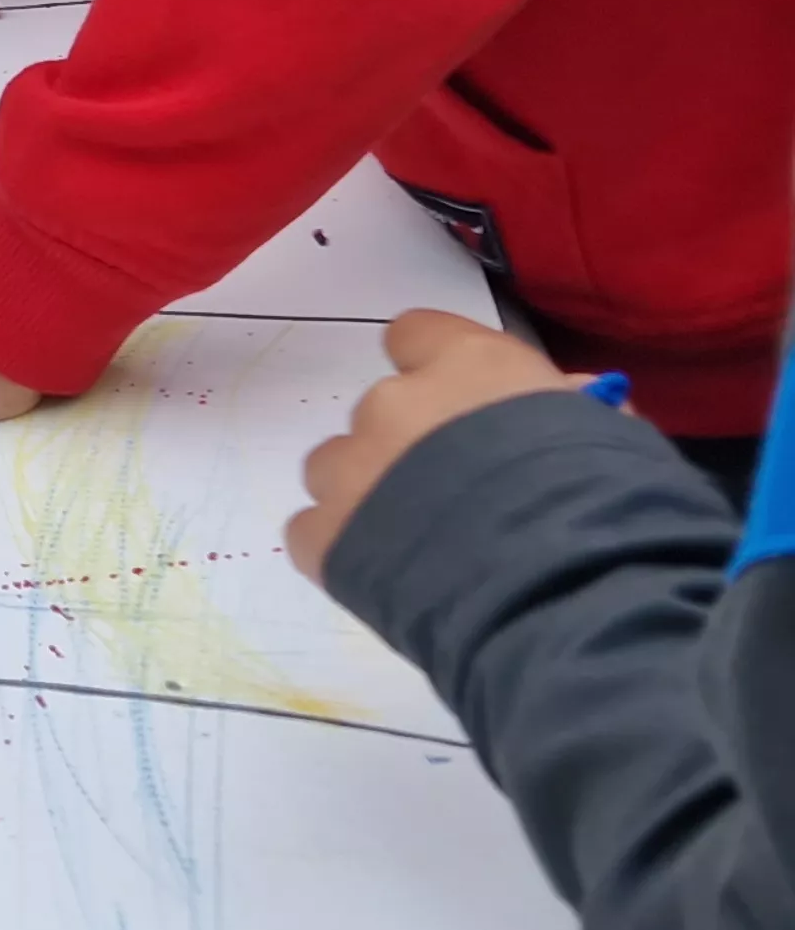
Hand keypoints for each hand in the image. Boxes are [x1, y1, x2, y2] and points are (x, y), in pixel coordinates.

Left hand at [288, 310, 594, 584]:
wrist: (568, 594)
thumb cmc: (611, 507)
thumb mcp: (613, 438)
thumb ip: (570, 408)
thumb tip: (569, 395)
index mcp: (467, 363)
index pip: (417, 335)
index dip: (434, 372)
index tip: (460, 408)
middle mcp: (395, 403)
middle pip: (383, 413)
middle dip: (411, 447)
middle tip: (458, 496)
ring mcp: (350, 469)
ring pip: (339, 467)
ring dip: (369, 494)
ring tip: (422, 543)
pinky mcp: (321, 535)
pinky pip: (317, 530)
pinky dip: (346, 549)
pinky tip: (393, 579)